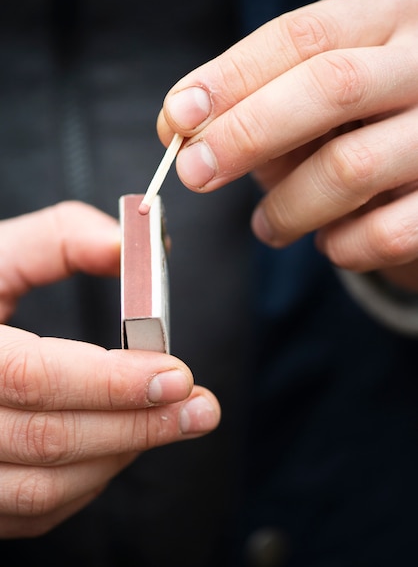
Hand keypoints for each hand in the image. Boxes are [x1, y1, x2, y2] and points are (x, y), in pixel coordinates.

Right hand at [0, 202, 219, 537]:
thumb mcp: (1, 254)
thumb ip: (61, 239)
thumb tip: (127, 249)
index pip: (34, 376)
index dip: (111, 381)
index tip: (177, 375)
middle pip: (49, 438)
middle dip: (138, 426)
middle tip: (201, 409)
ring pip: (45, 487)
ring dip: (120, 454)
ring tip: (169, 421)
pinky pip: (36, 509)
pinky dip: (91, 480)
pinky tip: (124, 443)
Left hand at [157, 0, 417, 289]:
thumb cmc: (355, 129)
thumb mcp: (307, 101)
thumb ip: (251, 106)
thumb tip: (175, 124)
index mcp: (384, 21)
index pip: (301, 36)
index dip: (232, 77)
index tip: (178, 116)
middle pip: (331, 87)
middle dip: (247, 133)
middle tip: (195, 173)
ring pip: (351, 167)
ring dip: (288, 208)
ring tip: (267, 227)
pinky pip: (386, 232)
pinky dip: (341, 247)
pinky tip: (328, 243)